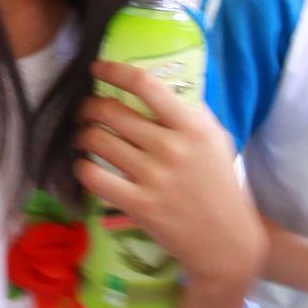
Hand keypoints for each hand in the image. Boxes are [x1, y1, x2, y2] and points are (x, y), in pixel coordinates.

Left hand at [73, 64, 264, 296]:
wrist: (226, 240)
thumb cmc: (219, 185)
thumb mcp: (216, 140)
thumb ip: (193, 111)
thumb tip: (165, 83)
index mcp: (192, 127)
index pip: (146, 85)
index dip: (114, 70)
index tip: (97, 67)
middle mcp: (171, 148)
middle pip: (112, 111)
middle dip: (89, 106)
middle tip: (86, 110)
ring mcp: (153, 178)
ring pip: (97, 141)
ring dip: (82, 135)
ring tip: (83, 136)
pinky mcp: (139, 205)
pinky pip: (94, 178)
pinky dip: (81, 167)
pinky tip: (83, 165)